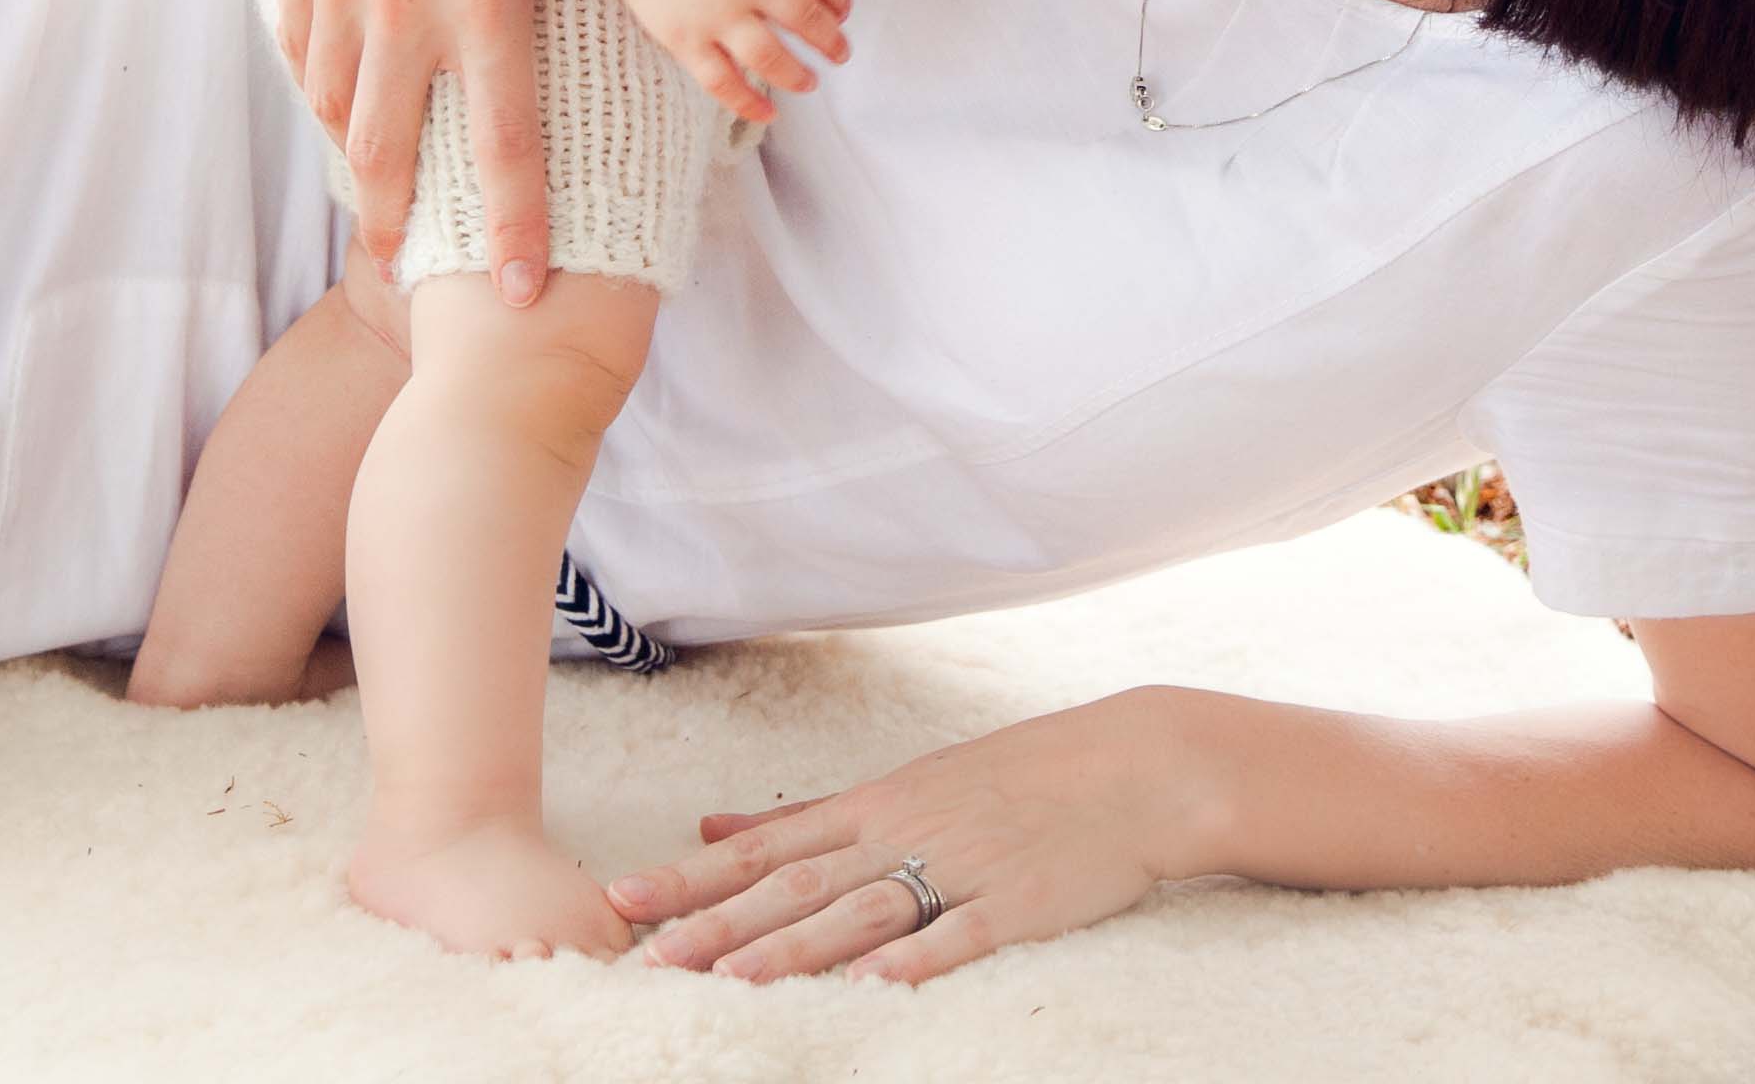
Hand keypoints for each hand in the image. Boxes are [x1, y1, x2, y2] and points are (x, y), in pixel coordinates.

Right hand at [270, 0, 556, 296]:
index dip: (512, 227)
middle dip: (398, 222)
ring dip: (356, 160)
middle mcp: (404, 10)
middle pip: (393, 152)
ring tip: (372, 196)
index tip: (517, 292)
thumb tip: (637, 50)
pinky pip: (302, 49)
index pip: (504, 145)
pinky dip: (318, 85)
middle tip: (403, 271)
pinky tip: (333, 104)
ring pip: (338, 106)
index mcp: (481, 6)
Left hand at [604, 689, 1205, 982]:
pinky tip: (872, 987)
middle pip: (795, 887)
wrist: (1132, 768)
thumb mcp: (903, 783)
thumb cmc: (1013, 777)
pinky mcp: (1016, 906)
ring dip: (793, 950)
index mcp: (872, 808)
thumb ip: (807, 816)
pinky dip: (913, 960)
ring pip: (860, 914)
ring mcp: (958, 870)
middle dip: (717, 925)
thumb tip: (713, 827)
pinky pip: (957, 936)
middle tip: (649, 957)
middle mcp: (901, 836)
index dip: (690, 880)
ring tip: (730, 983)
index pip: (762, 851)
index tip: (621, 901)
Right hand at [620, 0, 852, 123]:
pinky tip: (770, 114)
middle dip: (830, 39)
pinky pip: (721, 81)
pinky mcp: (686, 39)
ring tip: (810, 82)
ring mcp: (713, 11)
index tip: (843, 11)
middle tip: (839, 53)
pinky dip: (747, 103)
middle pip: (803, 14)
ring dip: (797, 75)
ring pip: (767, 55)